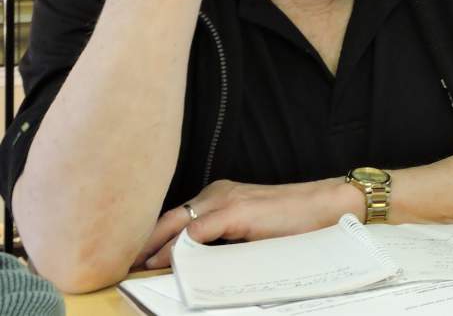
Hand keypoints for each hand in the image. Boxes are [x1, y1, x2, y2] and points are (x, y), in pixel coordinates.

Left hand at [135, 178, 361, 268]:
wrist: (328, 206)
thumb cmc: (296, 223)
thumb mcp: (250, 233)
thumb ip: (221, 241)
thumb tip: (191, 264)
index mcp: (219, 196)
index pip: (174, 218)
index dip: (149, 239)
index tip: (129, 260)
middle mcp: (217, 192)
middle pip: (166, 218)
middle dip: (139, 243)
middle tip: (114, 265)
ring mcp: (225, 199)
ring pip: (175, 223)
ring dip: (150, 248)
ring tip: (128, 268)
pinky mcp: (236, 210)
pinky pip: (196, 232)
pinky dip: (175, 248)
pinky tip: (161, 263)